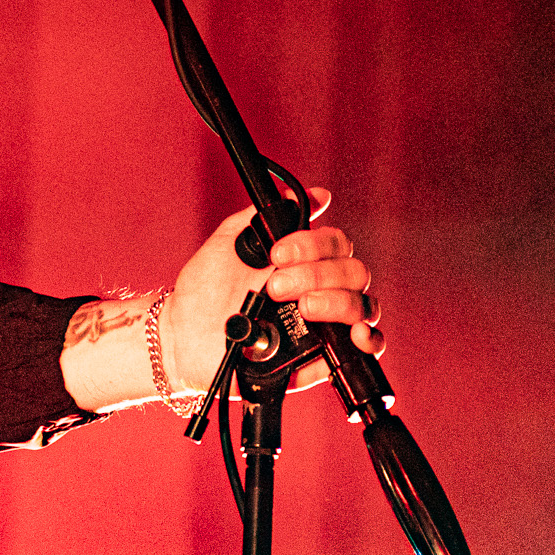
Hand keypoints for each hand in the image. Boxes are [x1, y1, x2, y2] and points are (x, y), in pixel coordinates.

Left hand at [161, 187, 383, 394]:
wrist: (184, 337)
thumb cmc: (204, 289)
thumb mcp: (227, 243)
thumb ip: (261, 216)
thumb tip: (297, 194)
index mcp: (302, 262)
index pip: (336, 244)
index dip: (312, 245)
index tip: (277, 254)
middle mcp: (320, 291)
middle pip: (354, 273)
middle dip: (318, 274)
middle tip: (276, 285)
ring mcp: (324, 325)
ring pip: (363, 306)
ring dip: (337, 302)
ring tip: (302, 308)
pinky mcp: (321, 360)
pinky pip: (366, 350)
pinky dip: (370, 340)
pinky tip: (356, 336)